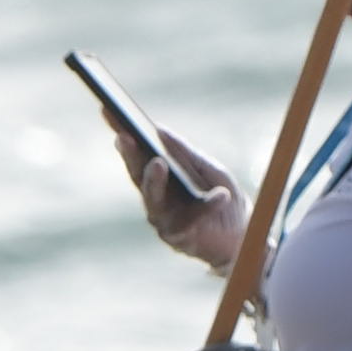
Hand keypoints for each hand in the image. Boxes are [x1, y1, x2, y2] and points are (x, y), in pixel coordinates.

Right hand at [134, 137, 245, 268]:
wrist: (242, 234)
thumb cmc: (222, 195)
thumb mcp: (207, 168)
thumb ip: (185, 153)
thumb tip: (159, 130)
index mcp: (159, 179)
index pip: (136, 155)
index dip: (122, 135)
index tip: (109, 112)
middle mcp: (155, 199)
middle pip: (138, 176)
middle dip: (130, 156)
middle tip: (125, 136)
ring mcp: (164, 220)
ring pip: (153, 201)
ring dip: (154, 181)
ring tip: (158, 162)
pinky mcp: (180, 238)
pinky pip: (192, 219)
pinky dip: (208, 206)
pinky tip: (221, 194)